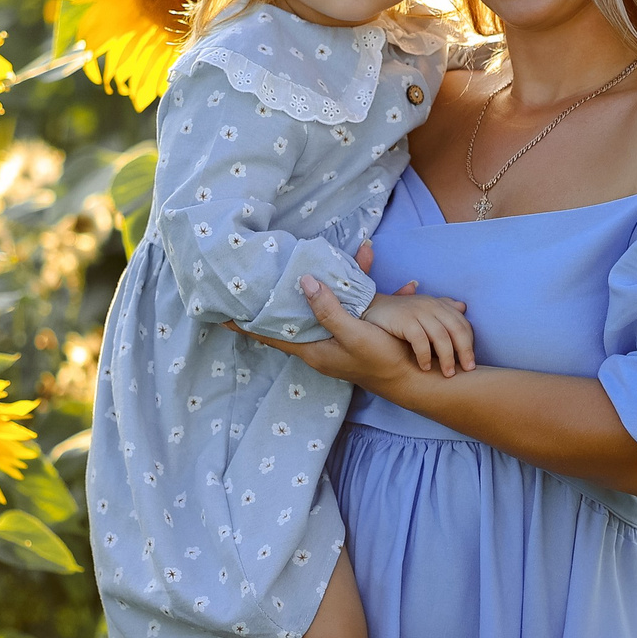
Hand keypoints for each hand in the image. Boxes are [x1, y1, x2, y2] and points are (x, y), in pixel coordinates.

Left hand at [237, 276, 422, 389]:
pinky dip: (352, 283)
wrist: (416, 376)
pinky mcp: (355, 327)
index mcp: (313, 350)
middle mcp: (320, 344)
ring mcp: (337, 336)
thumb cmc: (383, 361)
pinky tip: (365, 260)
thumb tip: (303, 282)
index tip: (220, 316)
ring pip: (317, 304)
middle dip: (272, 300)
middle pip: (289, 318)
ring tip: (298, 263)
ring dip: (313, 284)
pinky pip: (346, 301)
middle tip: (251, 281)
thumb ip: (328, 309)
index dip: (246, 326)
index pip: (270, 337)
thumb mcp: (354, 334)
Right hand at [362, 290, 475, 372]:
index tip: (470, 364)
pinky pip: (420, 340)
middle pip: (456, 330)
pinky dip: (425, 355)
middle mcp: (431, 306)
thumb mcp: (423, 308)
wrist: (368, 308)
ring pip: (441, 336)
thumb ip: (443, 309)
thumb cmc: (399, 313)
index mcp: (438, 305)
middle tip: (467, 370)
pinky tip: (425, 367)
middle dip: (464, 352)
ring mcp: (417, 312)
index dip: (469, 344)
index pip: (462, 324)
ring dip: (447, 358)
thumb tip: (463, 307)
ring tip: (448, 374)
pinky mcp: (403, 320)